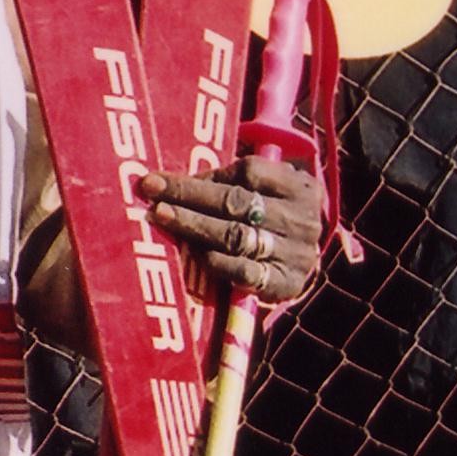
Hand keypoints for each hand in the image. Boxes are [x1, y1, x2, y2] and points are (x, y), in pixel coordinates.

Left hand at [137, 148, 323, 303]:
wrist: (304, 266)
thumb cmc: (273, 219)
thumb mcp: (269, 193)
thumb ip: (235, 182)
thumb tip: (174, 177)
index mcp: (300, 187)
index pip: (250, 172)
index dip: (205, 176)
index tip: (166, 178)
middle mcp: (302, 219)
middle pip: (237, 203)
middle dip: (189, 196)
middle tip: (152, 190)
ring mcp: (296, 254)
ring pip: (236, 236)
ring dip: (194, 225)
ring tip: (162, 216)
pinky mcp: (285, 284)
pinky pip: (244, 273)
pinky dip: (217, 262)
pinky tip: (193, 253)